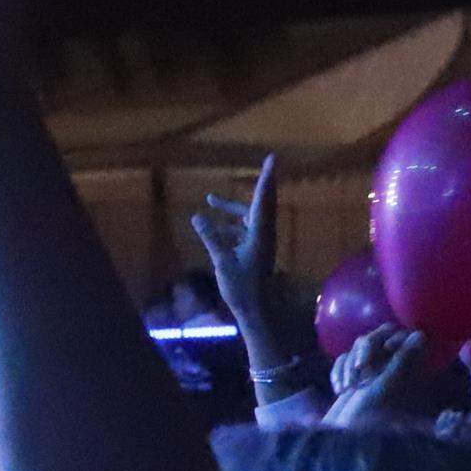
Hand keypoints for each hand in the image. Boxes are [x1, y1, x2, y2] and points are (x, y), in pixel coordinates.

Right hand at [191, 156, 312, 368]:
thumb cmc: (240, 287)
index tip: (272, 160)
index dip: (266, 179)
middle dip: (262, 183)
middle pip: (262, 203)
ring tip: (211, 200)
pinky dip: (232, 224)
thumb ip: (211, 238)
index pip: (262, 201)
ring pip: (251, 217)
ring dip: (233, 208)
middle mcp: (264, 234)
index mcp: (259, 234)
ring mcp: (261, 243)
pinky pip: (246, 229)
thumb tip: (197, 216)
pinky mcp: (256, 251)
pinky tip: (214, 230)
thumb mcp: (222, 262)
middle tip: (269, 163)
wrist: (255, 310)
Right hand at [321, 326, 429, 427]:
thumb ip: (403, 359)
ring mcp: (370, 373)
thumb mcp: (387, 385)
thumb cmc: (369, 416)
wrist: (341, 440)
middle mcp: (390, 368)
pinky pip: (343, 358)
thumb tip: (421, 334)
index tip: (387, 349)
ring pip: (359, 345)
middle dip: (366, 348)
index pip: (404, 336)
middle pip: (379, 336)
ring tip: (350, 387)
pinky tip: (340, 390)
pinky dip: (339, 371)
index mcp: (406, 369)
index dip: (394, 337)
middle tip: (361, 369)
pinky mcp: (351, 378)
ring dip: (350, 362)